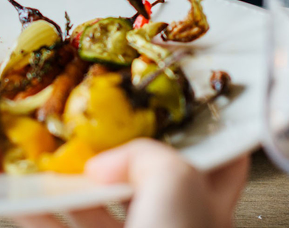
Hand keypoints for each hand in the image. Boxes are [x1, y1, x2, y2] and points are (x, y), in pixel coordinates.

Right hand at [12, 139, 249, 227]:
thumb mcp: (175, 182)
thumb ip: (146, 156)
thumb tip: (106, 163)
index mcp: (209, 200)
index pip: (223, 158)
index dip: (208, 132)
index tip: (184, 110)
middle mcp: (178, 220)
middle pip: (153, 176)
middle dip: (124, 154)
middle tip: (103, 133)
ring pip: (106, 205)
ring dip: (76, 184)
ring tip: (54, 164)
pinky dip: (48, 214)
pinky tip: (28, 202)